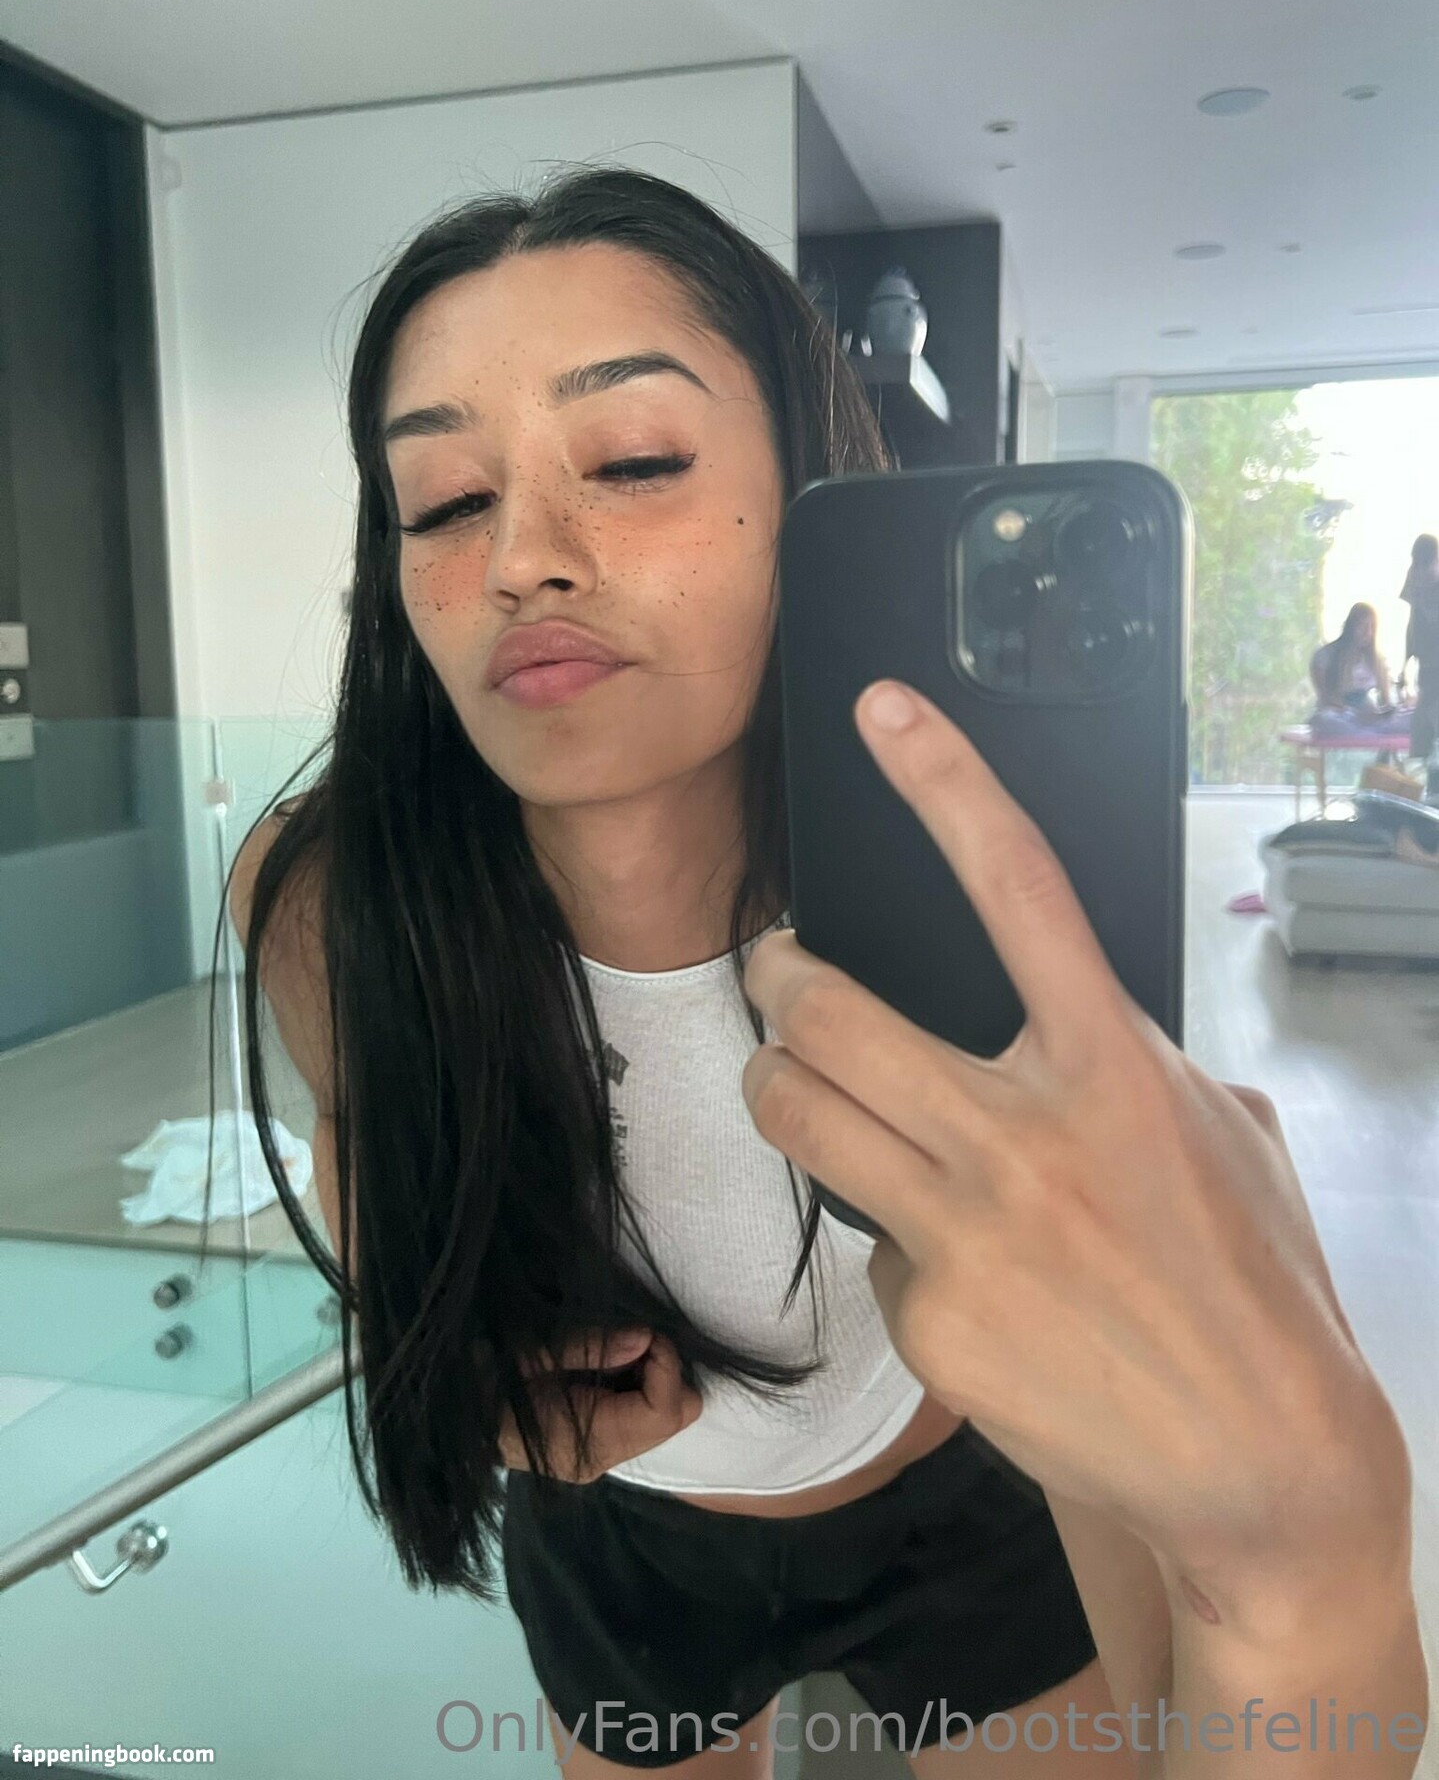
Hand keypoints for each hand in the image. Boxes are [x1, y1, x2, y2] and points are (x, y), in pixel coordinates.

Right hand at [498, 1329, 700, 1481]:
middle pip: (676, 1419)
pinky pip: (642, 1418)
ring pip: (666, 1419)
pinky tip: (604, 1371)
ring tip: (611, 1356)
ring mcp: (600, 1459)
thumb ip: (591, 1347)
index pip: (662, 1412)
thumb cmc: (482, 1381)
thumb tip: (646, 1337)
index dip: (666, 1365)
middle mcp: (603, 1460)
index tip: (645, 1332)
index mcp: (589, 1443)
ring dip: (652, 1379)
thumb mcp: (531, 1354)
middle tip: (628, 1344)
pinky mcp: (596, 1448)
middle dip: (666, 1372)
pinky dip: (637, 1388)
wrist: (448, 1421)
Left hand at [739, 679, 1407, 1579]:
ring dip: (777, 1084)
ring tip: (797, 1083)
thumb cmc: (1255, 1285)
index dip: (944, 780)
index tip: (884, 711)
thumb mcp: (1222, 1135)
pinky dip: (890, 1244)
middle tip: (777, 973)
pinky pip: (864, 1245)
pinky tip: (954, 1279)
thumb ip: (1132, 1062)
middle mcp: (1026, 1132)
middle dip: (780, 980)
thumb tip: (1071, 1030)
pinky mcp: (929, 1320)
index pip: (1017, 883)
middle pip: (831, 1014)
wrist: (1260, 1465)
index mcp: (1113, 1063)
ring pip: (798, 1112)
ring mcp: (967, 1230)